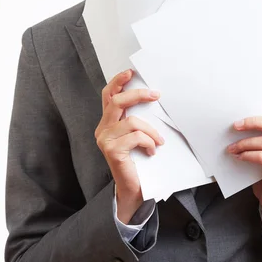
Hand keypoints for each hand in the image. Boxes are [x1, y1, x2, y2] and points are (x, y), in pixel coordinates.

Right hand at [94, 69, 163, 222]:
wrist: (133, 189)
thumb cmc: (138, 161)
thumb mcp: (137, 135)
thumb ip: (137, 119)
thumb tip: (152, 98)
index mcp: (108, 122)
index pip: (108, 95)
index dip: (118, 81)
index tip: (131, 72)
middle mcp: (103, 129)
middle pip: (116, 101)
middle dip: (138, 94)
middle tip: (156, 94)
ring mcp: (105, 140)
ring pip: (131, 121)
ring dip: (151, 130)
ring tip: (159, 141)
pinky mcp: (112, 151)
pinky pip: (135, 137)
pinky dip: (149, 141)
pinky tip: (152, 151)